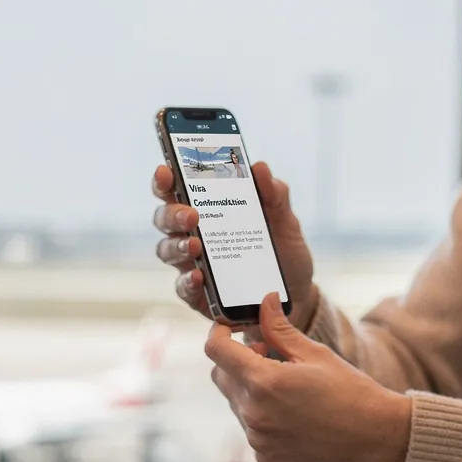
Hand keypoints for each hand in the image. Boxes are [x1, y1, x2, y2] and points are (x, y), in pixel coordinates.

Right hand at [152, 160, 318, 328]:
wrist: (296, 292)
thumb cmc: (282, 250)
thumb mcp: (285, 220)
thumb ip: (274, 195)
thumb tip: (260, 168)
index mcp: (207, 208)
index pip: (176, 188)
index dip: (165, 179)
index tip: (165, 170)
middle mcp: (191, 233)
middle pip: (165, 219)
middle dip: (173, 214)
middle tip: (191, 215)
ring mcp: (192, 264)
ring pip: (167, 251)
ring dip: (177, 246)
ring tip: (195, 245)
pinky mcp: (198, 294)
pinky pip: (183, 287)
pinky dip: (187, 280)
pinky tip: (198, 276)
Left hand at [206, 294, 411, 461]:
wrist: (377, 439)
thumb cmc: (351, 392)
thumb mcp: (315, 354)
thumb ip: (279, 329)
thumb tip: (264, 301)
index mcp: (264, 381)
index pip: (216, 350)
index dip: (218, 333)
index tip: (229, 329)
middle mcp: (253, 413)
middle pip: (221, 377)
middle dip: (237, 362)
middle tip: (270, 356)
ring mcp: (257, 439)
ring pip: (236, 404)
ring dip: (251, 391)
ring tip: (289, 389)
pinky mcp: (265, 457)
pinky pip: (251, 430)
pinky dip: (263, 417)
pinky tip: (294, 415)